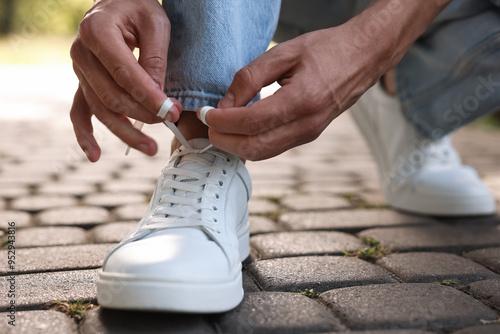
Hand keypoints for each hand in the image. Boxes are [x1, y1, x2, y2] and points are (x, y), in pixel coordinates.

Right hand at [70, 0, 181, 161]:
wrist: (117, 2)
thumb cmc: (138, 8)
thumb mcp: (156, 24)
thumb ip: (155, 59)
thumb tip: (158, 99)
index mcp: (98, 32)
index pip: (124, 74)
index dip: (148, 97)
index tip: (171, 111)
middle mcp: (82, 53)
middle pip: (111, 96)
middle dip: (142, 114)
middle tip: (170, 122)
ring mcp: (79, 70)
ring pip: (100, 109)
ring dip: (125, 132)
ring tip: (151, 148)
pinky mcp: (82, 82)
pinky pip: (79, 112)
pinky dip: (85, 135)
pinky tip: (95, 155)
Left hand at [197, 23, 384, 160]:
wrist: (363, 57)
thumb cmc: (326, 49)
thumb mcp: (285, 53)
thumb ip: (250, 77)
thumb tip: (225, 104)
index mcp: (303, 100)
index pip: (251, 122)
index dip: (222, 121)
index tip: (205, 113)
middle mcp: (307, 124)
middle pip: (254, 147)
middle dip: (224, 140)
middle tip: (207, 125)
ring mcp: (309, 134)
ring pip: (263, 153)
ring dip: (236, 146)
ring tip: (219, 128)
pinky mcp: (308, 136)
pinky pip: (273, 148)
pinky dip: (251, 144)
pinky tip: (239, 129)